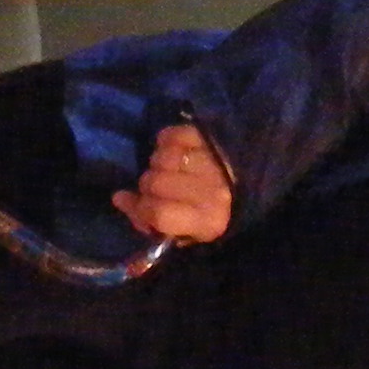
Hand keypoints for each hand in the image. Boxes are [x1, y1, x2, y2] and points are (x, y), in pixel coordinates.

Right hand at [111, 124, 233, 243]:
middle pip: (157, 182)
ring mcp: (214, 163)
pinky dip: (165, 141)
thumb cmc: (207, 221)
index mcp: (208, 222)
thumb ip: (147, 220)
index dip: (141, 209)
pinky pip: (174, 134)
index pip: (160, 213)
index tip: (137, 205)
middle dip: (148, 187)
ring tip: (165, 171)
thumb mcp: (182, 234)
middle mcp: (214, 192)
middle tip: (154, 190)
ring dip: (157, 164)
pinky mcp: (212, 140)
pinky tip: (170, 151)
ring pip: (164, 157)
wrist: (248, 197)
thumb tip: (119, 198)